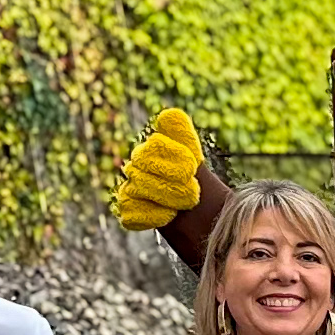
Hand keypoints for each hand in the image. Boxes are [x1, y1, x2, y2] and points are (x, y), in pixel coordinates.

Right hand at [111, 107, 203, 231]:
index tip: (192, 168)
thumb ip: (182, 135)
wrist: (206, 220)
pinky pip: (130, 210)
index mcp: (154, 149)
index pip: (156, 143)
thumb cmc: (202, 187)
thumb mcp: (196, 159)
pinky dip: (152, 215)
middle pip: (142, 164)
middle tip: (192, 191)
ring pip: (135, 188)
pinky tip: (168, 216)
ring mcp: (130, 188)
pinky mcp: (128, 212)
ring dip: (165, 197)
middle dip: (170, 179)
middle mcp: (138, 166)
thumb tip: (167, 114)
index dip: (175, 155)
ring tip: (183, 204)